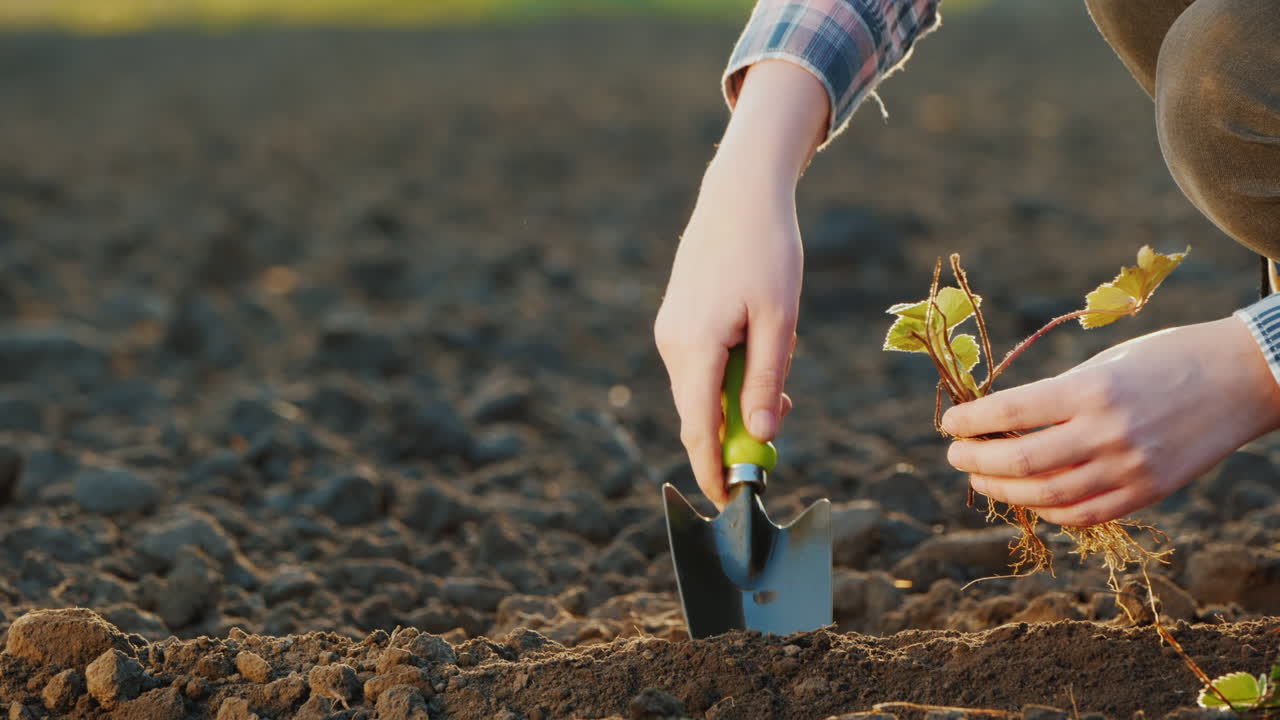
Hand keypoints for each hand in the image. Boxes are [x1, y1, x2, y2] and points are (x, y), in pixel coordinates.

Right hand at [654, 61, 826, 507]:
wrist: (739, 195)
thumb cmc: (768, 252)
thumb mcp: (780, 320)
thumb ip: (767, 381)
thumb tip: (762, 438)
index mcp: (696, 347)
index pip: (698, 428)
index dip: (713, 471)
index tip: (729, 503)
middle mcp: (672, 344)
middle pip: (698, 415)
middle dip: (733, 438)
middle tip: (776, 439)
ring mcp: (669, 332)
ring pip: (701, 391)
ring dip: (735, 403)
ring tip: (779, 371)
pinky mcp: (675, 321)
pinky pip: (699, 367)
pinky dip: (726, 377)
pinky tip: (757, 348)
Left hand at [941, 316, 1279, 525]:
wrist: (1243, 378)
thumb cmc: (1166, 358)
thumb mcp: (1105, 363)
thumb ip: (1059, 395)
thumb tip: (1002, 419)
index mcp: (1092, 389)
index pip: (1011, 410)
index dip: (971, 421)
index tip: (950, 423)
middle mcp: (1107, 432)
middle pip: (1020, 460)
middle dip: (975, 460)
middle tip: (954, 455)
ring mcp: (1129, 468)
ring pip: (1046, 496)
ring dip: (1002, 490)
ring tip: (980, 476)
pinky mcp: (1148, 493)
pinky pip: (1084, 515)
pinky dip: (1048, 512)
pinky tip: (1029, 500)